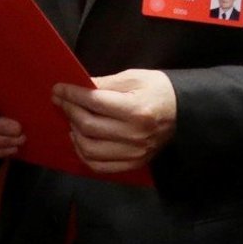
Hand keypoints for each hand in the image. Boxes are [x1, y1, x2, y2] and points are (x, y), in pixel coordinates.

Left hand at [52, 69, 176, 172]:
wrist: (183, 112)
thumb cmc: (159, 90)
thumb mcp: (134, 78)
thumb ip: (105, 84)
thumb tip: (79, 86)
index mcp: (137, 110)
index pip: (94, 102)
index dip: (72, 95)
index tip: (58, 89)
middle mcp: (135, 135)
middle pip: (88, 126)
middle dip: (69, 111)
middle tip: (61, 100)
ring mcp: (134, 153)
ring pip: (90, 149)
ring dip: (74, 133)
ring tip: (71, 120)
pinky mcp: (133, 163)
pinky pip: (99, 165)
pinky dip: (83, 153)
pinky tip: (80, 139)